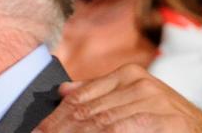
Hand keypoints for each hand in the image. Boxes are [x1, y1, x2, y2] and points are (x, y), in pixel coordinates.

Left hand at [34, 64, 201, 132]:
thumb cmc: (165, 122)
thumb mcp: (134, 101)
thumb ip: (100, 95)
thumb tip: (62, 92)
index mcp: (128, 75)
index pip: (80, 98)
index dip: (55, 118)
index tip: (37, 131)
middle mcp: (140, 85)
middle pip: (87, 113)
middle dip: (60, 129)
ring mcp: (153, 104)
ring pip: (100, 126)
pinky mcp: (165, 122)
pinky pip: (119, 132)